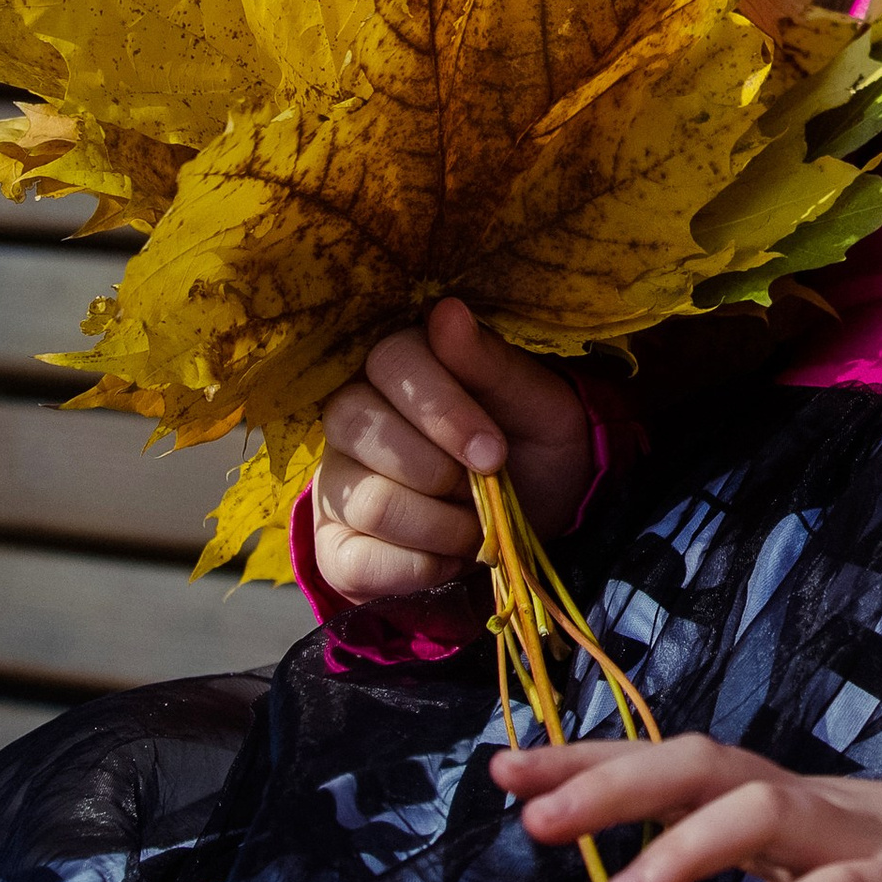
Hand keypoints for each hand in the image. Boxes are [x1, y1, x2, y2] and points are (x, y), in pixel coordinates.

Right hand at [312, 296, 592, 605]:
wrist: (545, 519)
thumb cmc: (537, 447)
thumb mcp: (539, 405)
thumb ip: (491, 364)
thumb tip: (446, 312)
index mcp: (401, 364)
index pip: (390, 360)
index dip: (441, 410)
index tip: (493, 453)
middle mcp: (351, 414)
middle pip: (358, 426)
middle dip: (440, 471)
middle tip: (484, 485)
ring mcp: (337, 480)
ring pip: (368, 500)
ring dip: (441, 525)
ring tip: (474, 523)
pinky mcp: (336, 543)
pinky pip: (357, 560)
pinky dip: (420, 569)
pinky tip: (449, 556)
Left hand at [496, 733, 881, 881]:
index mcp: (765, 804)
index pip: (663, 769)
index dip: (585, 767)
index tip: (503, 770)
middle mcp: (801, 802)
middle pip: (700, 765)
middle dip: (614, 783)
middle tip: (534, 819)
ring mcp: (854, 835)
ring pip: (764, 811)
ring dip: (686, 848)